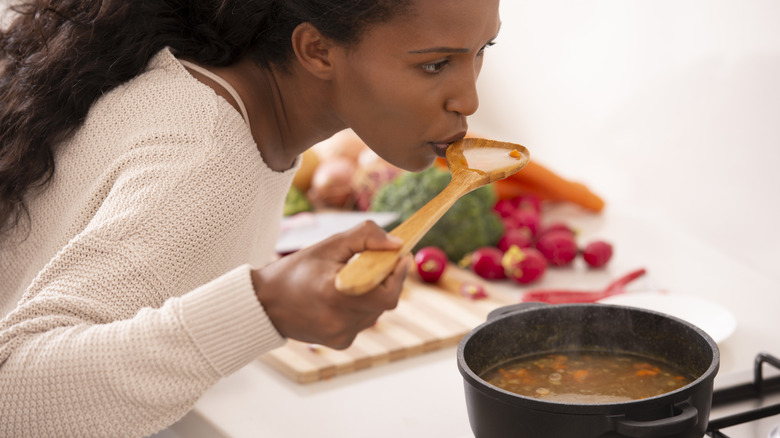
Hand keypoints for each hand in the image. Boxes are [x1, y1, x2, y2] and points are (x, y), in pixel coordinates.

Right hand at [251, 221, 410, 348]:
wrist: (265, 303)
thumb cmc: (297, 269)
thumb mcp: (329, 245)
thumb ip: (366, 237)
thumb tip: (397, 244)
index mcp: (337, 294)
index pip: (387, 293)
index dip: (399, 274)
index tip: (402, 256)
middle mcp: (341, 320)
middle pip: (384, 301)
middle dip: (387, 280)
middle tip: (381, 262)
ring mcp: (341, 335)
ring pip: (376, 312)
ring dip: (374, 294)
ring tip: (353, 279)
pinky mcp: (340, 343)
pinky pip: (363, 322)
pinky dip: (360, 308)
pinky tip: (341, 298)